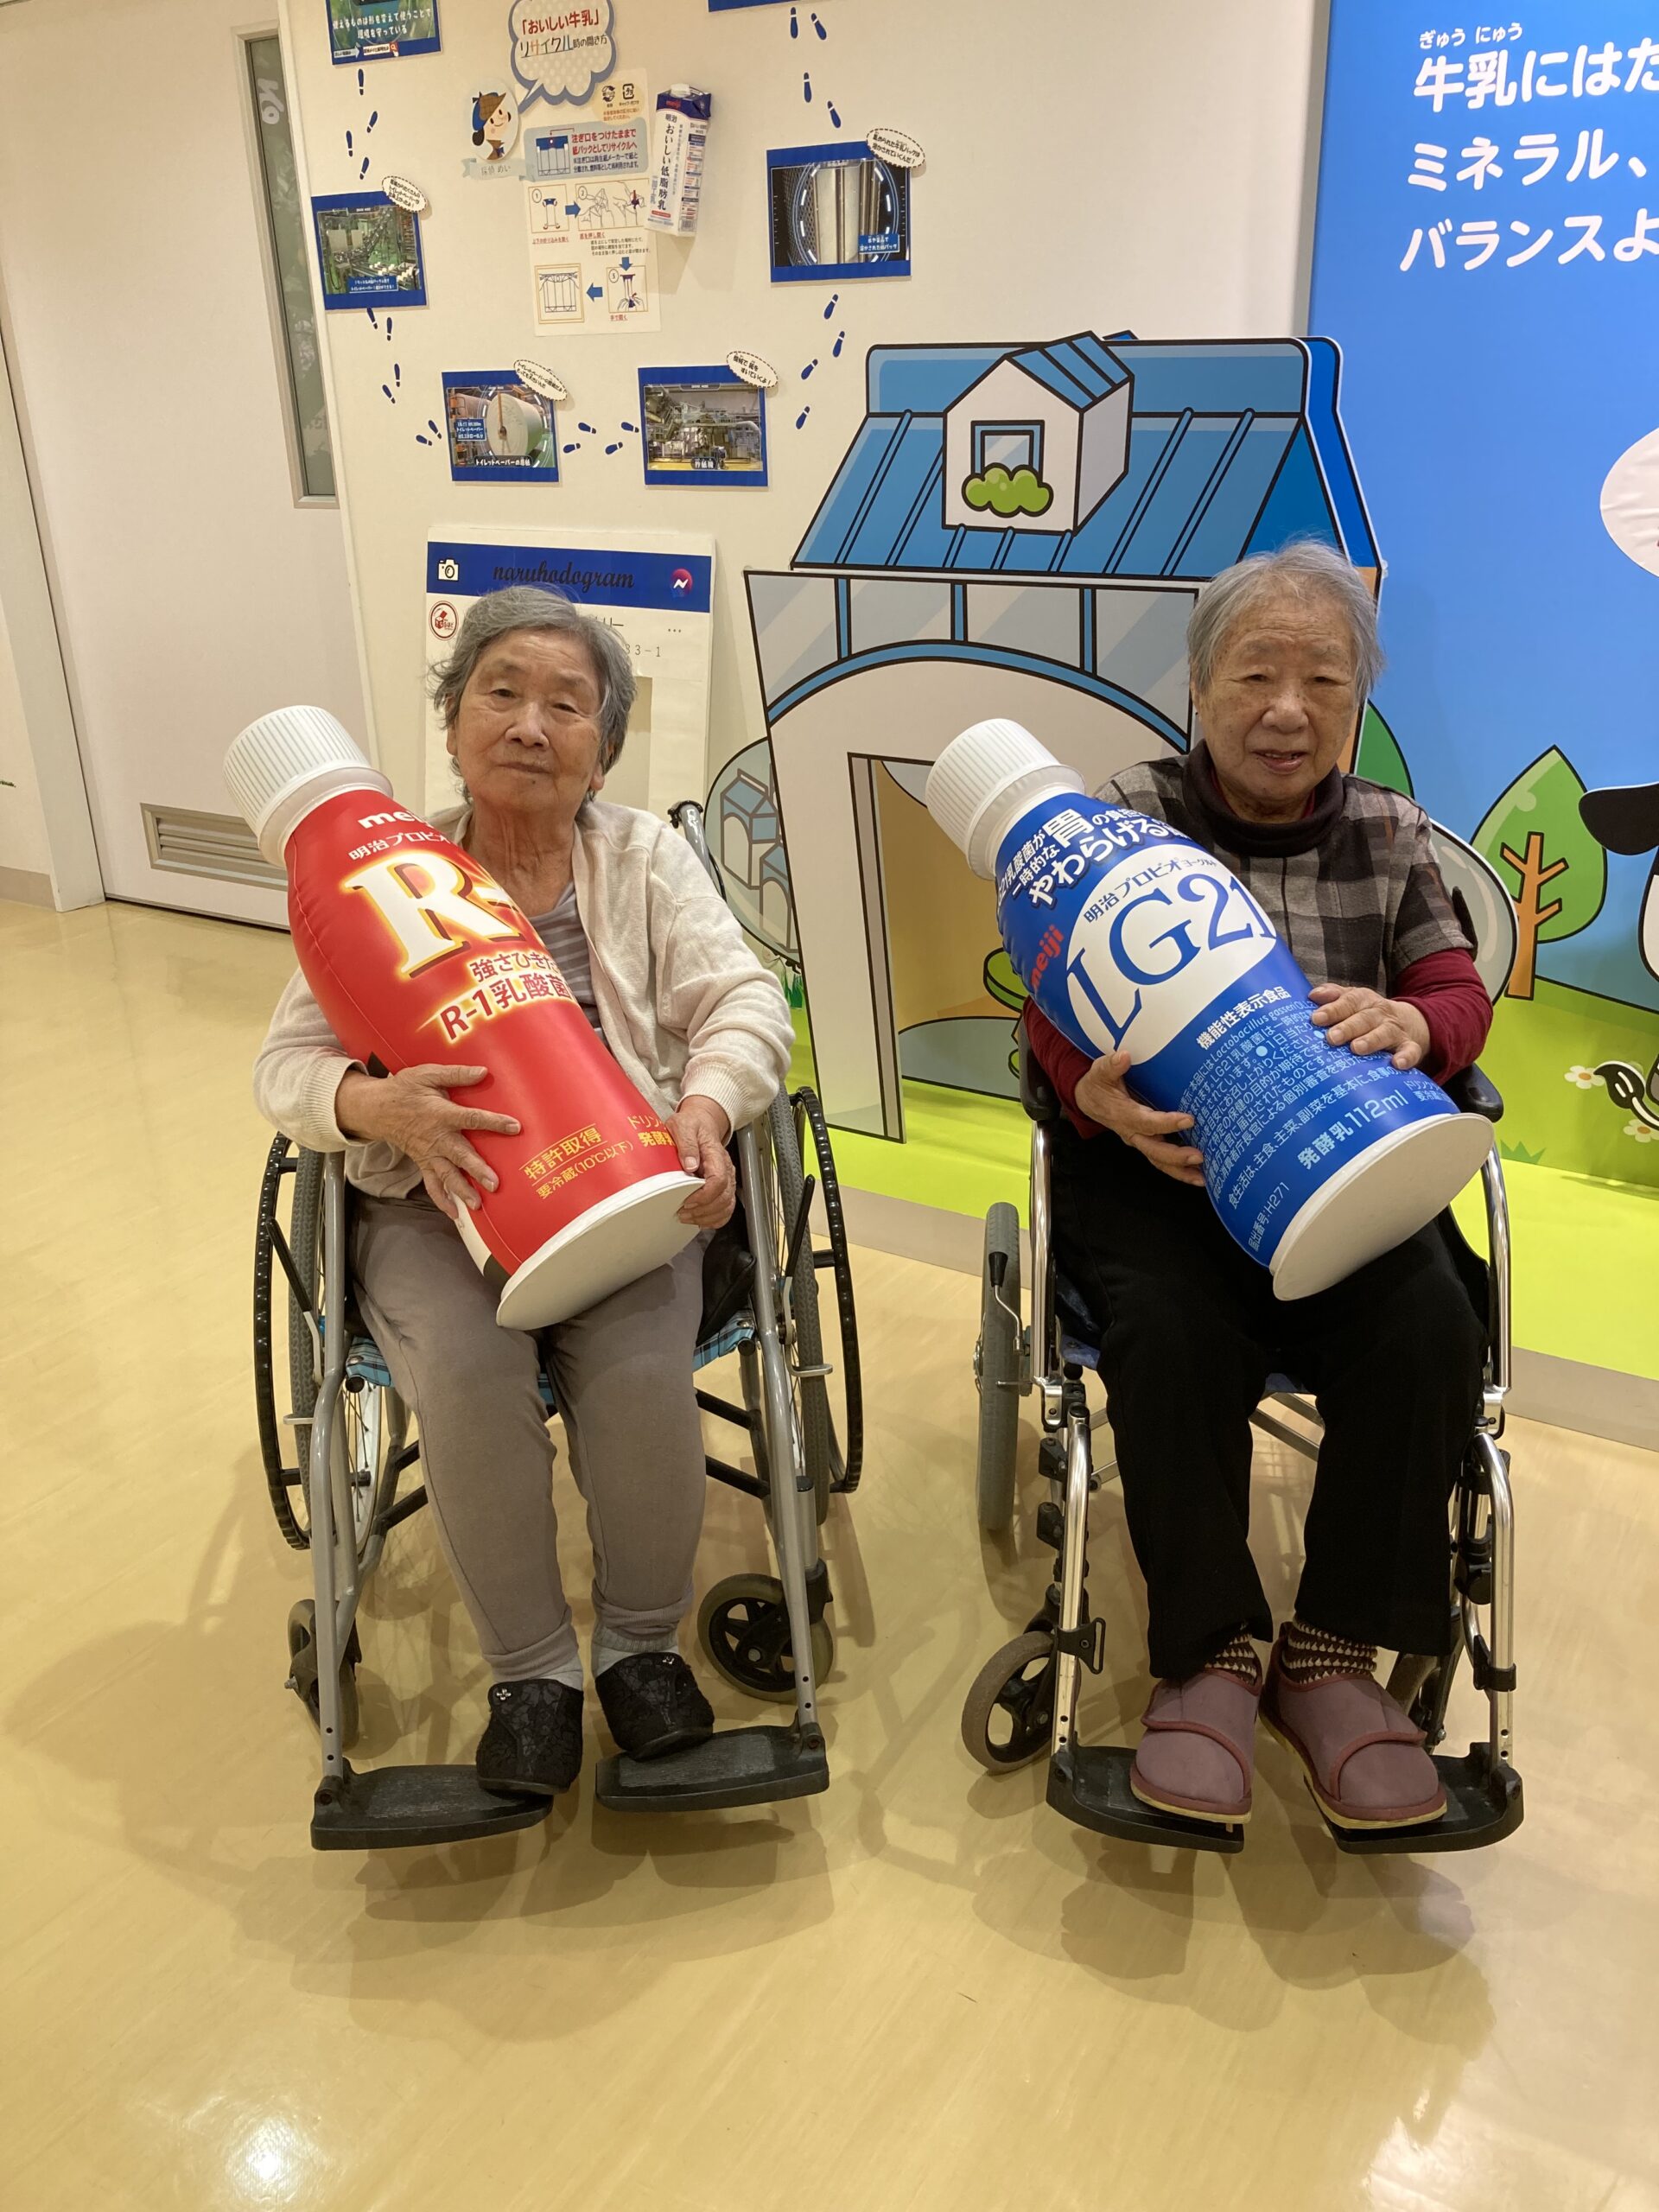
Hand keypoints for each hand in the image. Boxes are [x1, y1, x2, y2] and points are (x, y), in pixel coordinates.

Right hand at [335, 1065, 520, 1219]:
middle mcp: (436, 1138)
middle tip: (494, 1183)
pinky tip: (455, 1214)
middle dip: (477, 1170)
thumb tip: (483, 1072)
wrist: (377, 1109)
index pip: (471, 1119)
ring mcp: (429, 1153)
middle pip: (460, 1155)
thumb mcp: (428, 1074)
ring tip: (477, 1205)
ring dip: (462, 1190)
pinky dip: (442, 1200)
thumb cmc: (404, 1089)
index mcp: (441, 1114)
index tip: (514, 1127)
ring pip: (447, 1175)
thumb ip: (456, 1075)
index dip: (493, 1122)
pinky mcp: (423, 1163)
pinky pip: (432, 1185)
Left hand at [668, 1094, 735, 1227]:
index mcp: (716, 1155)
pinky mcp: (723, 1187)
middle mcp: (725, 1169)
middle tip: (682, 1212)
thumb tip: (689, 1164)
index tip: (687, 1200)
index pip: (719, 1180)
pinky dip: (714, 1219)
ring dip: (707, 1217)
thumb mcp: (683, 1126)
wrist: (703, 1123)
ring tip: (688, 1217)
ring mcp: (726, 1179)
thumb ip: (686, 1143)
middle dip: (703, 1210)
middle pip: (724, 1198)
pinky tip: (700, 1220)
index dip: (704, 1195)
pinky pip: (726, 1209)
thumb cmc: (693, 1125)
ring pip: (726, 1206)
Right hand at [1073, 1050, 1205, 1186]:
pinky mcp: (1147, 1142)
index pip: (1145, 1122)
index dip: (1166, 1123)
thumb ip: (1111, 1065)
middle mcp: (1132, 1132)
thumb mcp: (1099, 1071)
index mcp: (1122, 1115)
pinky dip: (1180, 1169)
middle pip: (1154, 1150)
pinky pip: (1163, 1159)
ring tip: (1203, 1178)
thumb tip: (1124, 1057)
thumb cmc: (1097, 1085)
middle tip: (1199, 1156)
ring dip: (1181, 1171)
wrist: (1088, 1099)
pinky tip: (1198, 1173)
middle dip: (1176, 1156)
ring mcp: (1140, 1139)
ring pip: (1159, 1160)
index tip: (1188, 1120)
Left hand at [1308, 984, 1431, 1069]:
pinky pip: (1410, 1051)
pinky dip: (1406, 1057)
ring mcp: (1395, 1030)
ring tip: (1357, 1048)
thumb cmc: (1369, 1014)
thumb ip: (1334, 996)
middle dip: (1348, 1027)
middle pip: (1364, 1018)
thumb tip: (1313, 995)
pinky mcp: (1410, 1046)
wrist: (1410, 1022)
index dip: (1333, 1009)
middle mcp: (1380, 1013)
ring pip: (1384, 1033)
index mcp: (1364, 1000)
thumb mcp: (1354, 1000)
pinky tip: (1397, 1064)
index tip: (1317, 1018)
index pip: (1349, 1001)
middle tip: (1332, 1037)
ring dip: (1371, 1040)